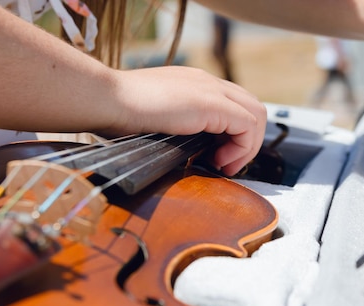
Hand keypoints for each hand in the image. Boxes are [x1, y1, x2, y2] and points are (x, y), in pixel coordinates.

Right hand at [104, 66, 266, 176]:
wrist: (107, 99)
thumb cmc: (119, 113)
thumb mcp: (156, 119)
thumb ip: (176, 127)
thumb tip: (185, 152)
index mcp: (195, 84)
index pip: (235, 104)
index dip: (235, 134)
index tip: (218, 157)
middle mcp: (208, 82)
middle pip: (252, 107)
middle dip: (248, 141)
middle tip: (226, 164)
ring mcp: (211, 90)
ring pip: (256, 114)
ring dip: (248, 146)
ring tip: (224, 165)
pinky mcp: (211, 104)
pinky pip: (248, 125)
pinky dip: (242, 148)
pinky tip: (220, 162)